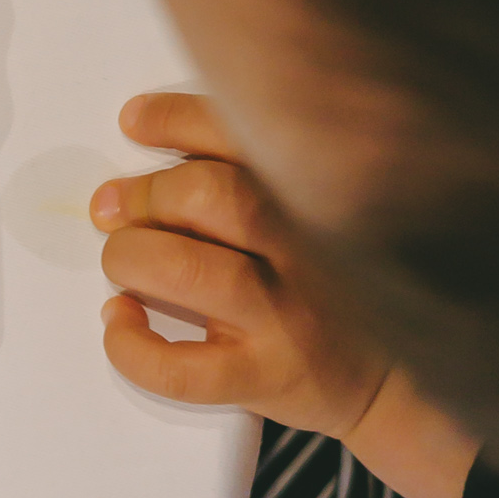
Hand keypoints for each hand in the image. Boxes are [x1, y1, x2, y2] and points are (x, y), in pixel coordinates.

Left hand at [91, 92, 389, 440]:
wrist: (385, 379)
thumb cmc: (325, 286)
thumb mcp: (306, 214)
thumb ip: (248, 175)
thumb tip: (149, 139)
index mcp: (314, 196)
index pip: (240, 135)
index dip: (174, 118)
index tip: (133, 121)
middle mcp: (306, 249)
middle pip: (211, 194)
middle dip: (145, 195)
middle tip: (113, 207)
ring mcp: (284, 317)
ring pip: (189, 269)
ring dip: (131, 257)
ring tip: (123, 262)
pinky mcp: (263, 378)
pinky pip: (181, 368)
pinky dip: (131, 344)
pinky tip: (121, 319)